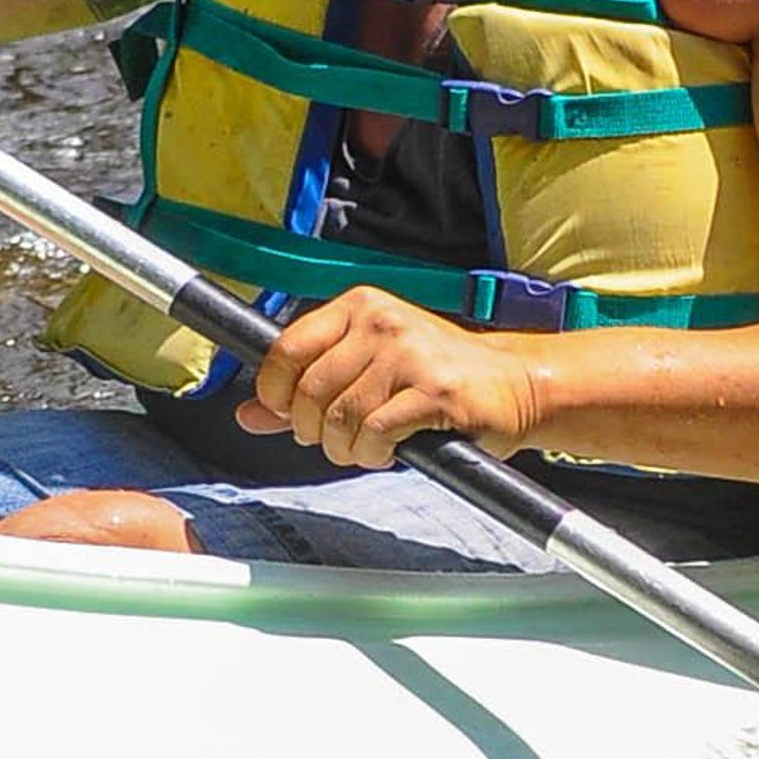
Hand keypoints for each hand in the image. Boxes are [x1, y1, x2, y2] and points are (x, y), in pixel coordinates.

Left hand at [233, 286, 546, 466]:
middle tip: (335, 441)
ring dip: (345, 448)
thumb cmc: (432, 376)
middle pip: (310, 392)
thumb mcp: (364, 367)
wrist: (511, 383)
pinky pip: (376, 432)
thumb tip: (247, 414)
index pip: (286, 349)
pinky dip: (372, 452)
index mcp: (357, 306)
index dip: (275, 394)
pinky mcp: (434, 390)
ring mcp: (409, 353)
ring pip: (341, 416)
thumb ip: (304, 390)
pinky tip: (387, 450)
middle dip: (313, 431)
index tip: (289, 416)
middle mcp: (380, 321)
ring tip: (365, 448)